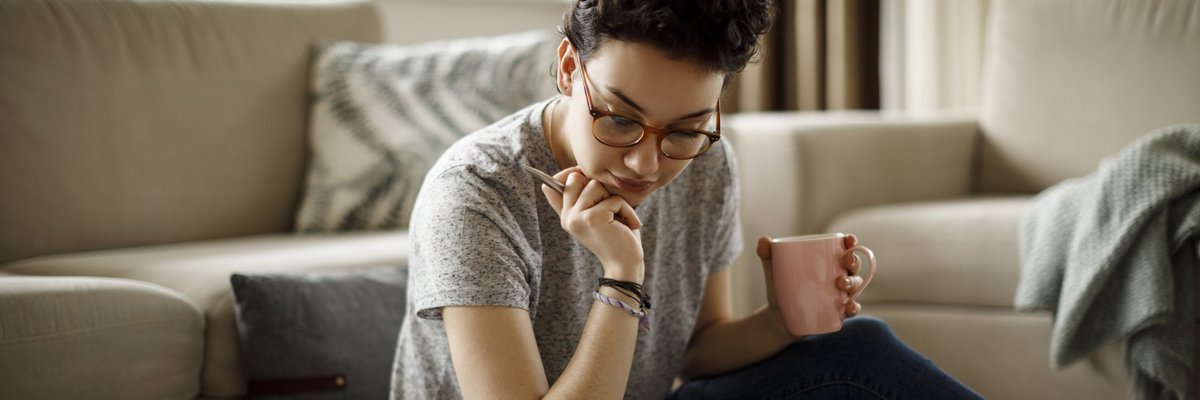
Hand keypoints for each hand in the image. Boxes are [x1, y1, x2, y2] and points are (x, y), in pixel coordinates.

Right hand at [541, 167, 644, 281]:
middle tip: (610, 206)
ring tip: (620, 218)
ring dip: (615, 200)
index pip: (553, 187)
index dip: (567, 174)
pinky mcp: (592, 218)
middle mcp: (567, 217)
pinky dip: (626, 210)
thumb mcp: (597, 216)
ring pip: (594, 185)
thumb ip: (583, 199)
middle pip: (576, 178)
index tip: (580, 173)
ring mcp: (577, 218)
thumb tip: (565, 177)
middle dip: (598, 187)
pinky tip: (629, 225)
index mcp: (566, 216)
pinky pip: (613, 199)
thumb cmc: (616, 237)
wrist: (625, 265)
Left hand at [756, 235, 866, 338]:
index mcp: (827, 263)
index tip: (849, 239)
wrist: (777, 318)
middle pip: (853, 266)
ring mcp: (839, 295)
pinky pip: (851, 309)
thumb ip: (768, 255)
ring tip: (842, 283)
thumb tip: (763, 240)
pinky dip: (854, 308)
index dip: (851, 242)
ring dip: (853, 283)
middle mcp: (838, 277)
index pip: (843, 249)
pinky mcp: (837, 312)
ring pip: (855, 286)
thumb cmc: (780, 288)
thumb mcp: (773, 271)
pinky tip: (849, 307)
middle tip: (845, 261)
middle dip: (854, 261)